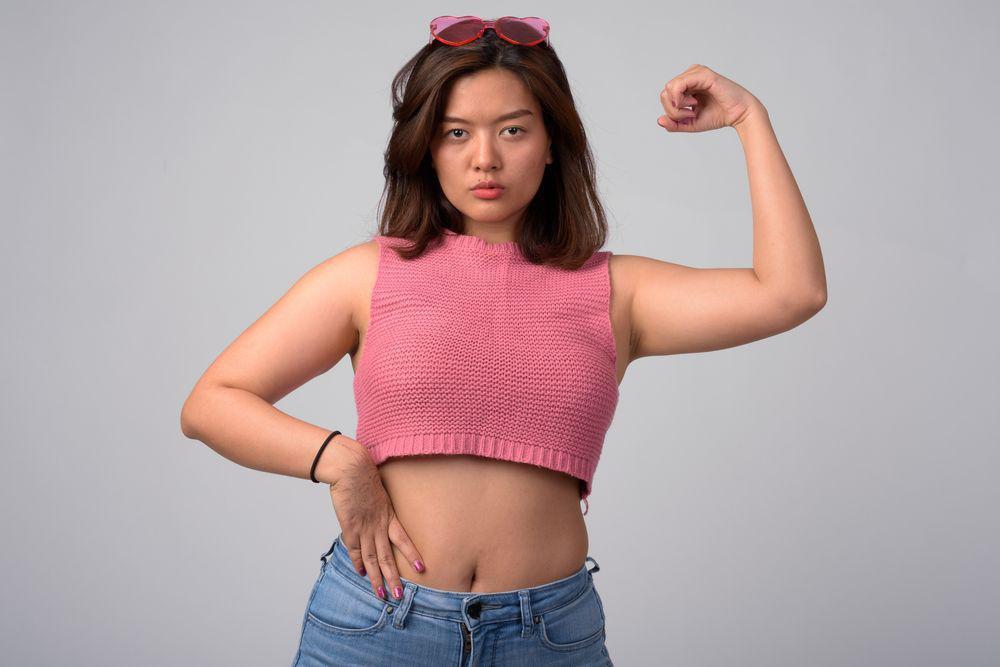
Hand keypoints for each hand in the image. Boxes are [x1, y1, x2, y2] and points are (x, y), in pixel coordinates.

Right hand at [326, 436, 425, 600]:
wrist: (350, 468)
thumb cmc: (364, 475)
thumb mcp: (379, 491)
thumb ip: (380, 505)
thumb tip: (378, 512)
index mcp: (388, 515)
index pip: (403, 539)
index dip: (412, 554)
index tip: (422, 568)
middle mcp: (378, 525)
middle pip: (387, 556)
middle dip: (393, 577)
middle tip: (399, 595)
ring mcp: (363, 528)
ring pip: (371, 559)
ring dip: (376, 578)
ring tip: (381, 594)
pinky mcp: (349, 527)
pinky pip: (354, 550)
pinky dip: (357, 563)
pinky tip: (361, 574)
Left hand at [656, 64, 762, 132]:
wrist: (738, 114)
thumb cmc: (717, 116)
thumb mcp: (690, 123)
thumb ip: (674, 123)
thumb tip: (659, 120)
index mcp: (686, 84)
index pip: (665, 96)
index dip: (671, 111)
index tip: (688, 116)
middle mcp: (689, 75)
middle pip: (665, 92)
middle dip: (673, 110)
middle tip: (690, 114)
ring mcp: (696, 72)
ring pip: (669, 88)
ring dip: (677, 105)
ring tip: (693, 108)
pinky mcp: (702, 74)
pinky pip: (678, 85)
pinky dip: (680, 100)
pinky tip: (694, 103)